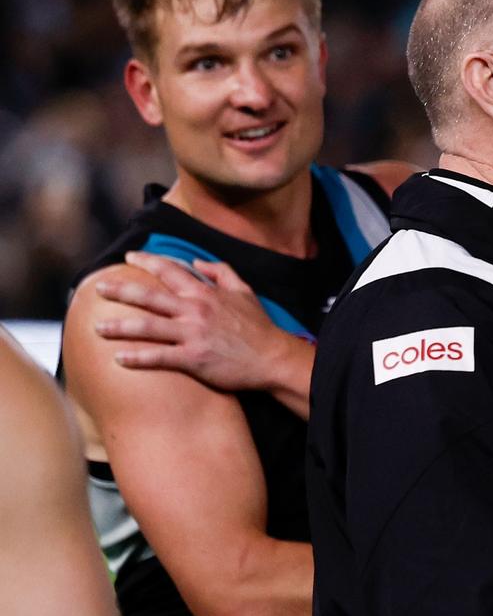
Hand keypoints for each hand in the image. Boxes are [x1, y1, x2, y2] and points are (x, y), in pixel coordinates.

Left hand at [93, 251, 303, 393]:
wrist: (271, 357)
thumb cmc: (258, 325)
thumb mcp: (244, 290)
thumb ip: (221, 271)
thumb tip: (198, 260)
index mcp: (205, 292)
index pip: (170, 270)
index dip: (147, 261)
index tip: (129, 257)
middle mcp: (195, 310)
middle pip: (150, 296)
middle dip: (121, 290)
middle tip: (98, 288)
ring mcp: (192, 334)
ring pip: (148, 326)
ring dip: (120, 326)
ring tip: (97, 328)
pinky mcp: (193, 358)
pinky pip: (159, 357)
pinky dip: (138, 357)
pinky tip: (118, 358)